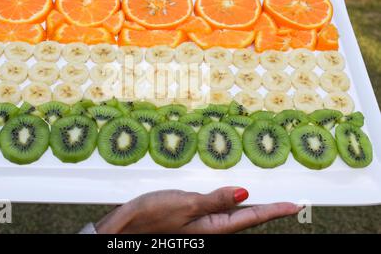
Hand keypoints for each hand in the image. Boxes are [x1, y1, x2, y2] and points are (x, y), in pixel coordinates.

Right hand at [95, 187, 299, 232]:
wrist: (126, 228)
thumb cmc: (153, 217)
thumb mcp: (187, 204)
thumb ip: (216, 200)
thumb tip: (244, 193)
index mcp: (214, 228)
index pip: (251, 217)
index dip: (274, 210)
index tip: (294, 204)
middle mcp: (211, 228)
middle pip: (246, 219)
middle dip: (267, 211)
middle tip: (286, 203)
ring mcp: (201, 225)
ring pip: (234, 216)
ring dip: (251, 209)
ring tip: (268, 201)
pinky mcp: (192, 218)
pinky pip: (219, 212)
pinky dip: (231, 204)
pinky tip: (233, 199)